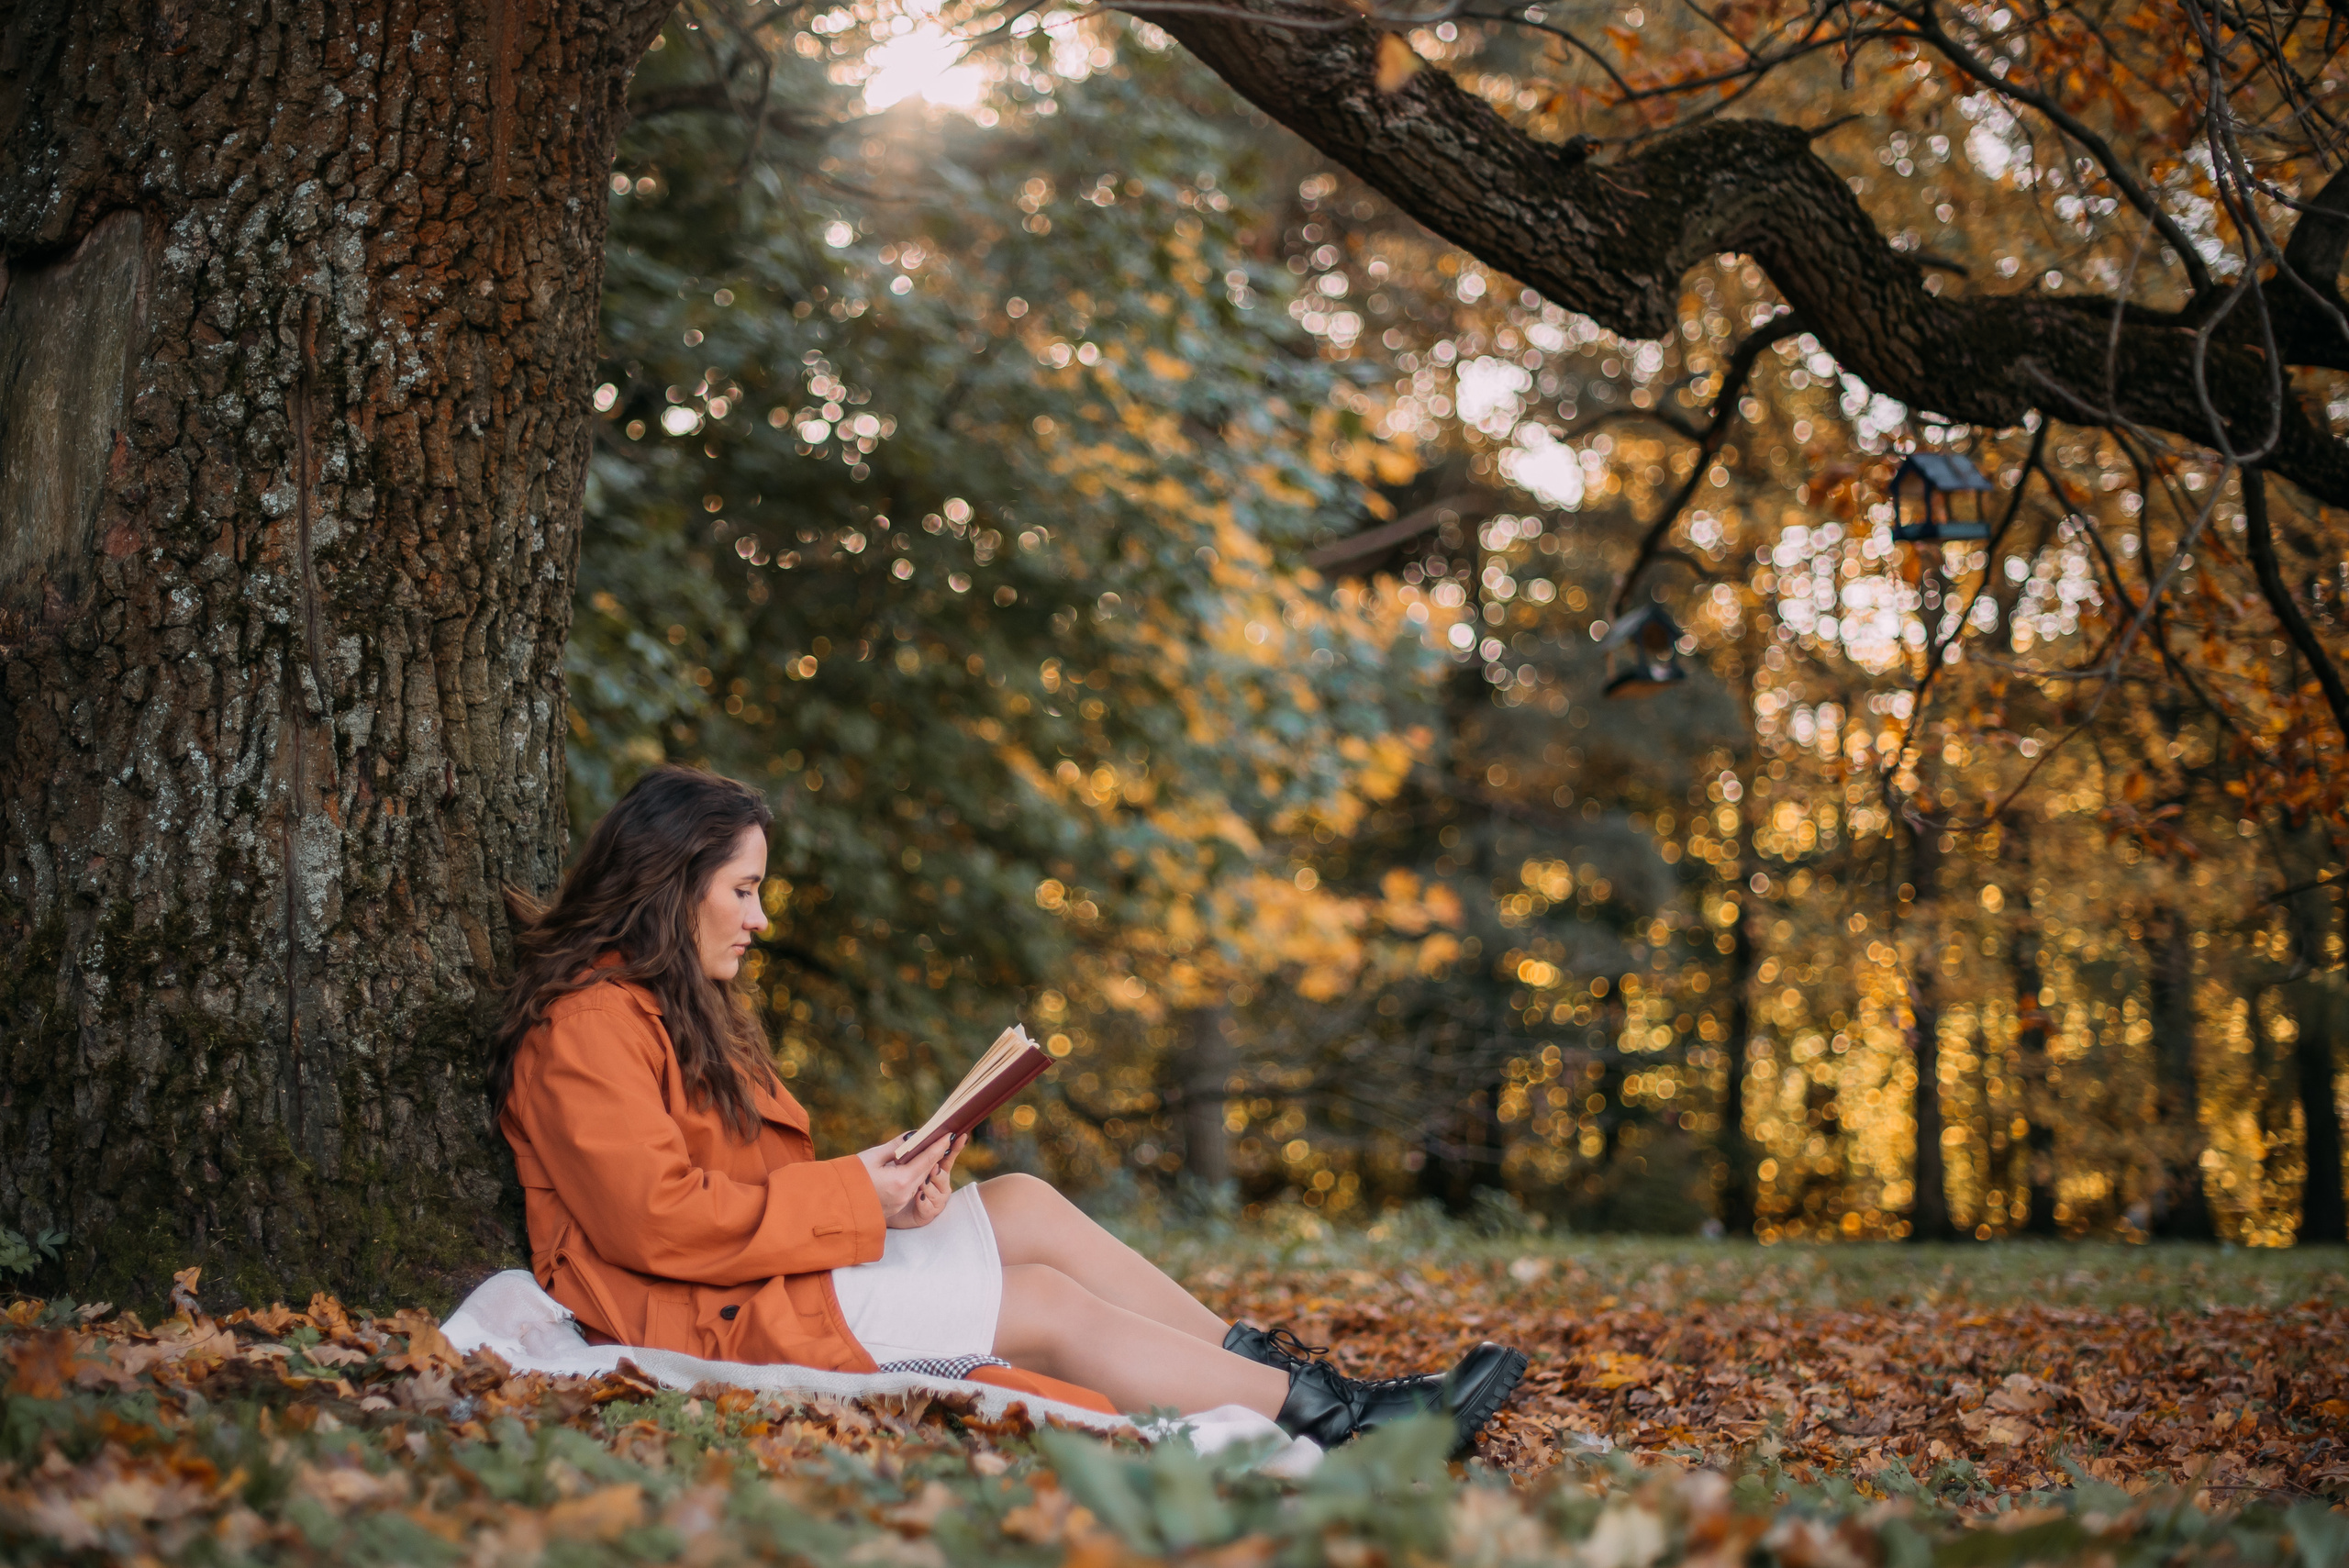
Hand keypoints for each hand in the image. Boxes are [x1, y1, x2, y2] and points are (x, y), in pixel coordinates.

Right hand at [854, 1133, 968, 1228]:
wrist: (835, 1205)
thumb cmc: (850, 1178)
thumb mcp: (872, 1157)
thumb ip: (895, 1147)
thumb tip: (913, 1136)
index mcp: (900, 1180)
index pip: (927, 1160)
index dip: (939, 1146)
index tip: (949, 1135)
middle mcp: (904, 1194)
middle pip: (925, 1171)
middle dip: (933, 1156)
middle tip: (942, 1139)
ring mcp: (900, 1204)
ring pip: (918, 1181)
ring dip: (923, 1167)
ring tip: (928, 1151)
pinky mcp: (894, 1208)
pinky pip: (909, 1190)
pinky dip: (912, 1178)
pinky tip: (911, 1168)